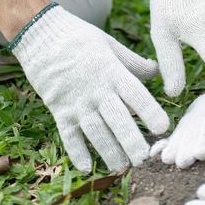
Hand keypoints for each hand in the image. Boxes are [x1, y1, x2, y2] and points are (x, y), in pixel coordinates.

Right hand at [12, 3, 168, 172]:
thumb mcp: (110, 44)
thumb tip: (156, 71)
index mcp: (112, 71)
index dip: (149, 111)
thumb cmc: (80, 38)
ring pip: (96, 133)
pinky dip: (77, 153)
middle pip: (118, 119)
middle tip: (143, 159)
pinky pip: (68, 136)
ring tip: (121, 168)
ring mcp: (77, 102)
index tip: (163, 128)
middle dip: (131, 141)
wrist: (42, 35)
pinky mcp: (58, 110)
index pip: (135, 94)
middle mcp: (96, 90)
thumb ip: (133, 62)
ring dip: (109, 152)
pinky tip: (86, 168)